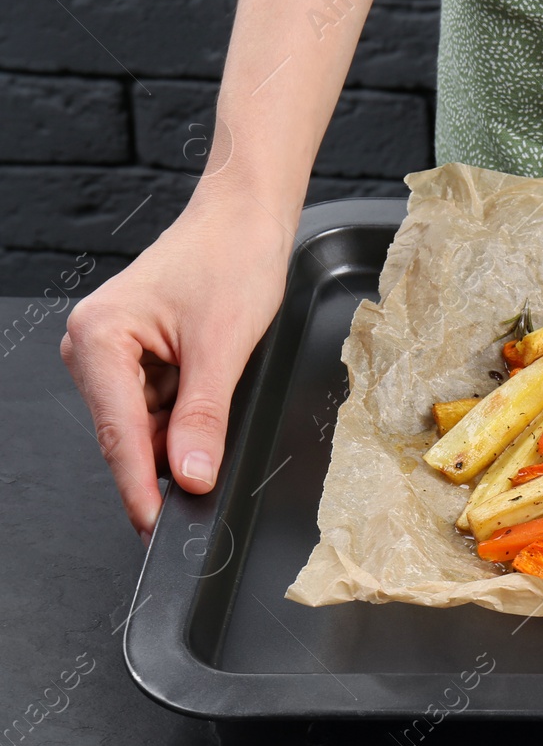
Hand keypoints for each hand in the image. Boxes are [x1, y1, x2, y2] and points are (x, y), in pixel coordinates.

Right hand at [61, 201, 291, 539]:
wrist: (246, 218)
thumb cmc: (232, 259)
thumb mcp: (225, 347)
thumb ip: (204, 419)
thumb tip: (189, 476)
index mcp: (98, 339)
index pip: (119, 436)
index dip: (139, 488)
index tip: (157, 527)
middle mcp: (93, 346)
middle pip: (129, 434)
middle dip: (170, 452)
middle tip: (212, 462)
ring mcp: (113, 353)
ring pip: (147, 425)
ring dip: (184, 427)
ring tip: (221, 380)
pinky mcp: (137, 355)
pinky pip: (160, 405)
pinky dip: (189, 409)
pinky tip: (212, 381)